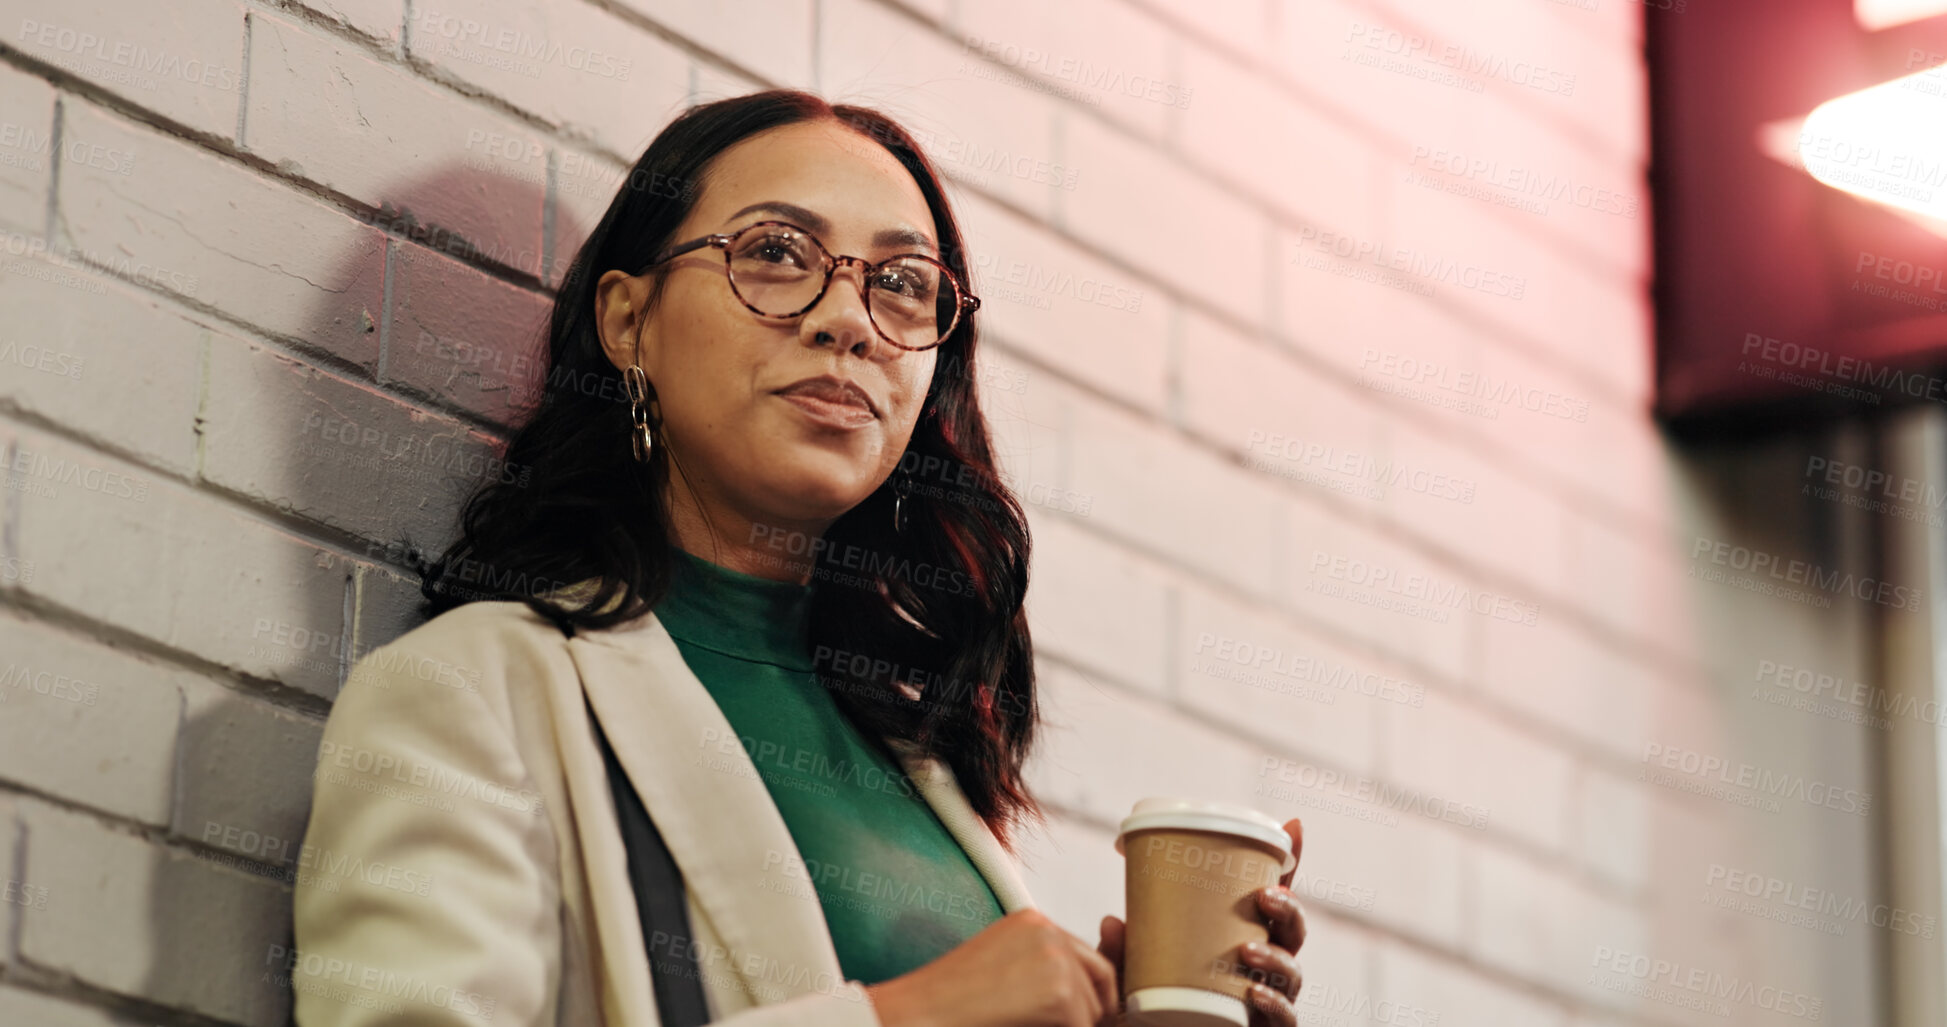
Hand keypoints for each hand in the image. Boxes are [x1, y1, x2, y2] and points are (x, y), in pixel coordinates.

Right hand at [865, 908, 1119, 1026]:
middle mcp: (1048, 931)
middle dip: (1093, 1009)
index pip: (1084, 955)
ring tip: (1022, 1024)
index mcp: (1031, 921)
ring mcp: (1057, 959)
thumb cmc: (948, 1003)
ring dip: (1072, 1026)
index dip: (1087, 990)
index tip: (1077, 1011)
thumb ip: (1043, 970)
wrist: (917, 1016)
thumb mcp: (1002, 971)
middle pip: (1101, 975)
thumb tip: (1092, 985)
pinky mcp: (1061, 992)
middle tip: (1062, 1023)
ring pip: (1095, 1007)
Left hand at [1098, 818, 1307, 1026]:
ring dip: (1275, 957)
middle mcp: (1264, 965)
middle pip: (1293, 931)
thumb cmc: (1159, 1006)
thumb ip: (1124, 952)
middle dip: (1288, 908)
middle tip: (1263, 895)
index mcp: (1245, 936)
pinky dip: (1274, 1004)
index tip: (1293, 825)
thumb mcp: (1137, 972)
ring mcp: (1270, 998)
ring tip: (1246, 949)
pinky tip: (1254, 992)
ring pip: (1293, 973)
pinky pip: (1285, 1018)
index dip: (1289, 863)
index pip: (1273, 898)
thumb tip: (1113, 920)